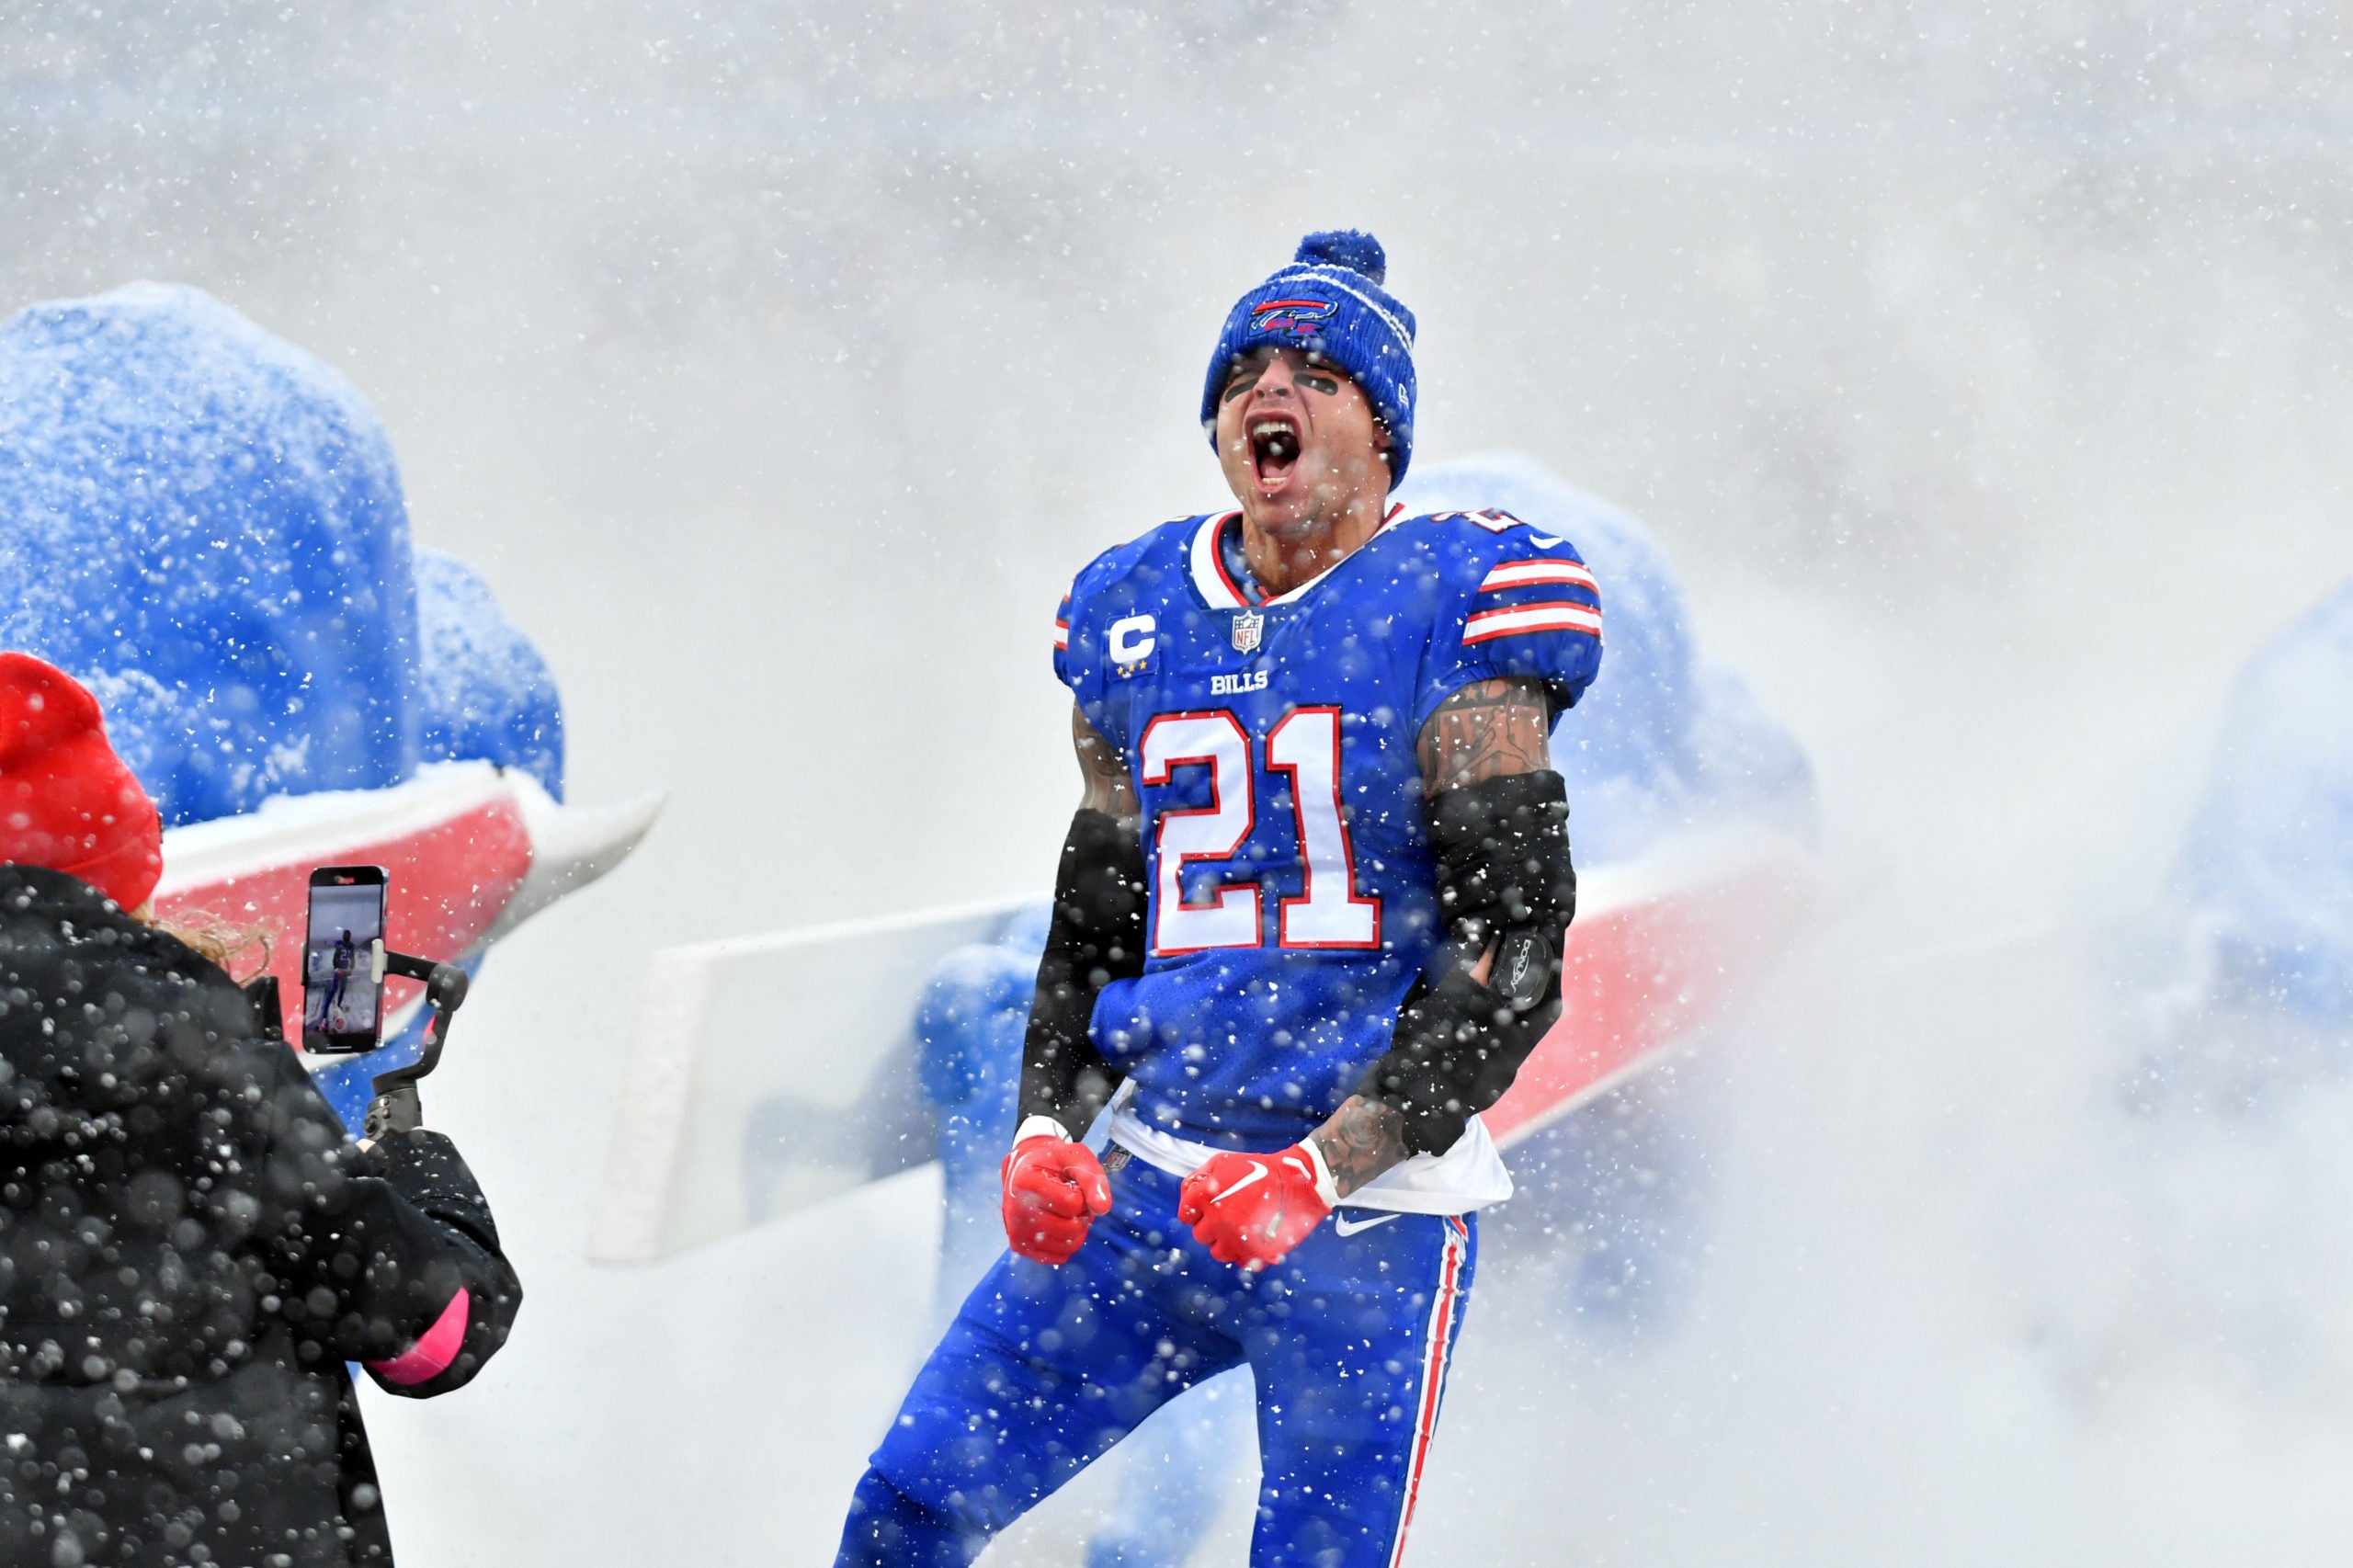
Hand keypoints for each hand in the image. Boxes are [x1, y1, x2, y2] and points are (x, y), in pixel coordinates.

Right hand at [1000, 1125, 1111, 1263]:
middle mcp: (1016, 1211)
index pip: (1073, 1203)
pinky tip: (1058, 1224)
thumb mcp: (1074, 1157)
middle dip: (1080, 1213)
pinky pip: (1059, 1256)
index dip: (1081, 1193)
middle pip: (1072, 1228)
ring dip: (1076, 1229)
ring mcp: (1017, 1232)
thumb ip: (1091, 1178)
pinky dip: (1067, 1243)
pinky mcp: (1021, 1247)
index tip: (1068, 1183)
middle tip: (1070, 1198)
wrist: (1025, 1167)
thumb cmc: (1051, 1161)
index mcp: (1026, 1184)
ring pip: (1068, 1246)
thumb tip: (1103, 1208)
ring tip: (1064, 1210)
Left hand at [1177, 1142, 1338, 1270]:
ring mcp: (1236, 1239)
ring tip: (1239, 1229)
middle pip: (1200, 1235)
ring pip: (1217, 1253)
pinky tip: (1251, 1238)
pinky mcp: (1254, 1252)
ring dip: (1225, 1242)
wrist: (1295, 1181)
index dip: (1196, 1211)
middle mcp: (1217, 1221)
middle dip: (1211, 1226)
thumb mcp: (1222, 1162)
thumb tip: (1187, 1194)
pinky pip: (1239, 1261)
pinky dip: (1243, 1253)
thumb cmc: (1257, 1168)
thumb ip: (1198, 1177)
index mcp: (1205, 1198)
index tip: (1208, 1208)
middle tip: (1228, 1215)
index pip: (1185, 1216)